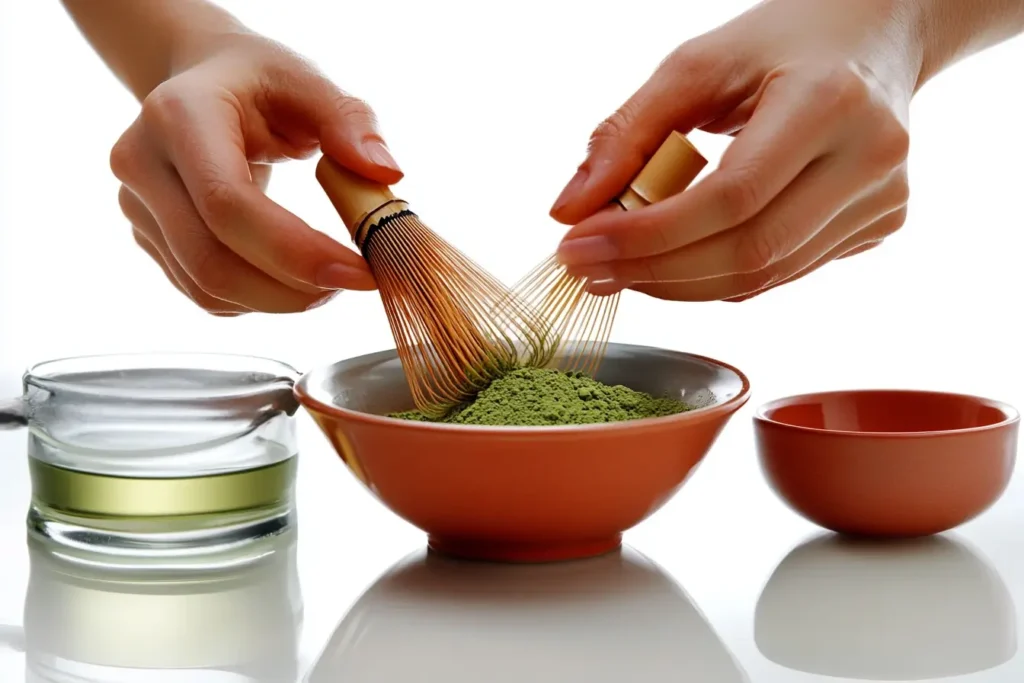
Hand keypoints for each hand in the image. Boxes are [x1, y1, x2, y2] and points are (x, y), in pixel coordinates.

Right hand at [111, 32, 400, 314]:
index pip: (228, 205)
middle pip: (212, 261)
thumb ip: (350, 121)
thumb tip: (384, 174)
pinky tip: (292, 279)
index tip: (359, 272)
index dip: (296, 252)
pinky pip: (202, 292)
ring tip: (328, 280)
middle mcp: (144, 163)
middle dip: (292, 289)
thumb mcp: (309, 80)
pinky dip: (256, 299)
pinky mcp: (146, 236)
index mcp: (179, 115)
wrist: (199, 78)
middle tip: (352, 284)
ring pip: (206, 288)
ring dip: (278, 300)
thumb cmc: (257, 79)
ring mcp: (137, 206)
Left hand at [550, 0, 915, 301]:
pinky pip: (779, 274)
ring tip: (617, 267)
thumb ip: (626, 134)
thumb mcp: (696, 65)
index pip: (732, 196)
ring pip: (762, 277)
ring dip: (676, 283)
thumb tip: (568, 211)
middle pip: (749, 251)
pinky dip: (714, 278)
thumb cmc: (778, 43)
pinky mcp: (877, 229)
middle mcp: (870, 157)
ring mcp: (883, 201)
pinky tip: (672, 261)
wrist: (872, 37)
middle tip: (586, 268)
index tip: (579, 244)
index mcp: (829, 100)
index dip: (649, 234)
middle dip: (652, 270)